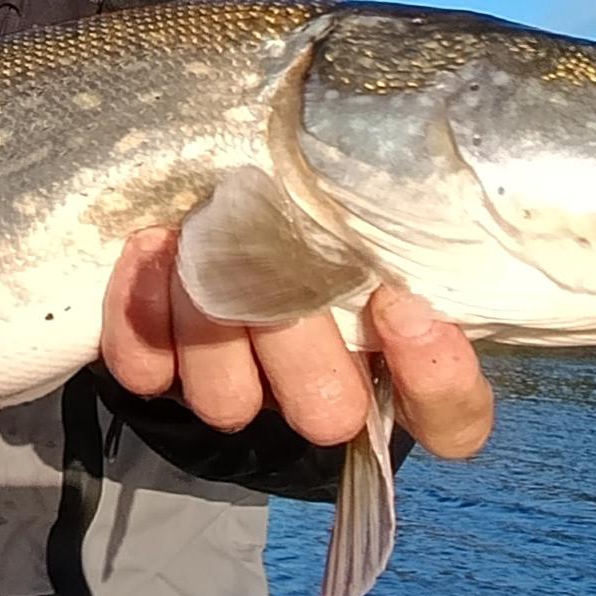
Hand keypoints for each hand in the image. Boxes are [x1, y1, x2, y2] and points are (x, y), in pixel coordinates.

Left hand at [98, 228, 492, 459]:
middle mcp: (317, 389)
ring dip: (212, 314)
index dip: (433, 376)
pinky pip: (145, 371)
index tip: (400, 303)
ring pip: (226, 399)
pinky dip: (144, 310)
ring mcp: (237, 388)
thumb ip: (397, 221)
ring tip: (202, 238)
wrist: (201, 178)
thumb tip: (400, 222)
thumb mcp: (369, 201)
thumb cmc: (308, 190)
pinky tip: (156, 244)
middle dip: (298, 336)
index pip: (451, 417)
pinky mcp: (161, 372)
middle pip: (325, 410)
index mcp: (393, 354)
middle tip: (281, 265)